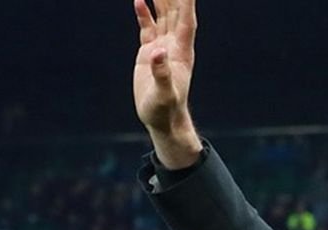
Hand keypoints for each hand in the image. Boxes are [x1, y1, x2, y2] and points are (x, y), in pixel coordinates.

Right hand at [133, 0, 201, 167]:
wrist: (162, 120)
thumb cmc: (166, 110)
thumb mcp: (164, 93)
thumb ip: (162, 73)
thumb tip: (158, 52)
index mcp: (181, 52)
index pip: (186, 21)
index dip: (187, 3)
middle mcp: (174, 46)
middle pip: (176, 13)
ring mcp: (162, 48)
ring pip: (163, 17)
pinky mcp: (149, 54)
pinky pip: (148, 28)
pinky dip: (144, 14)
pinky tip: (140, 0)